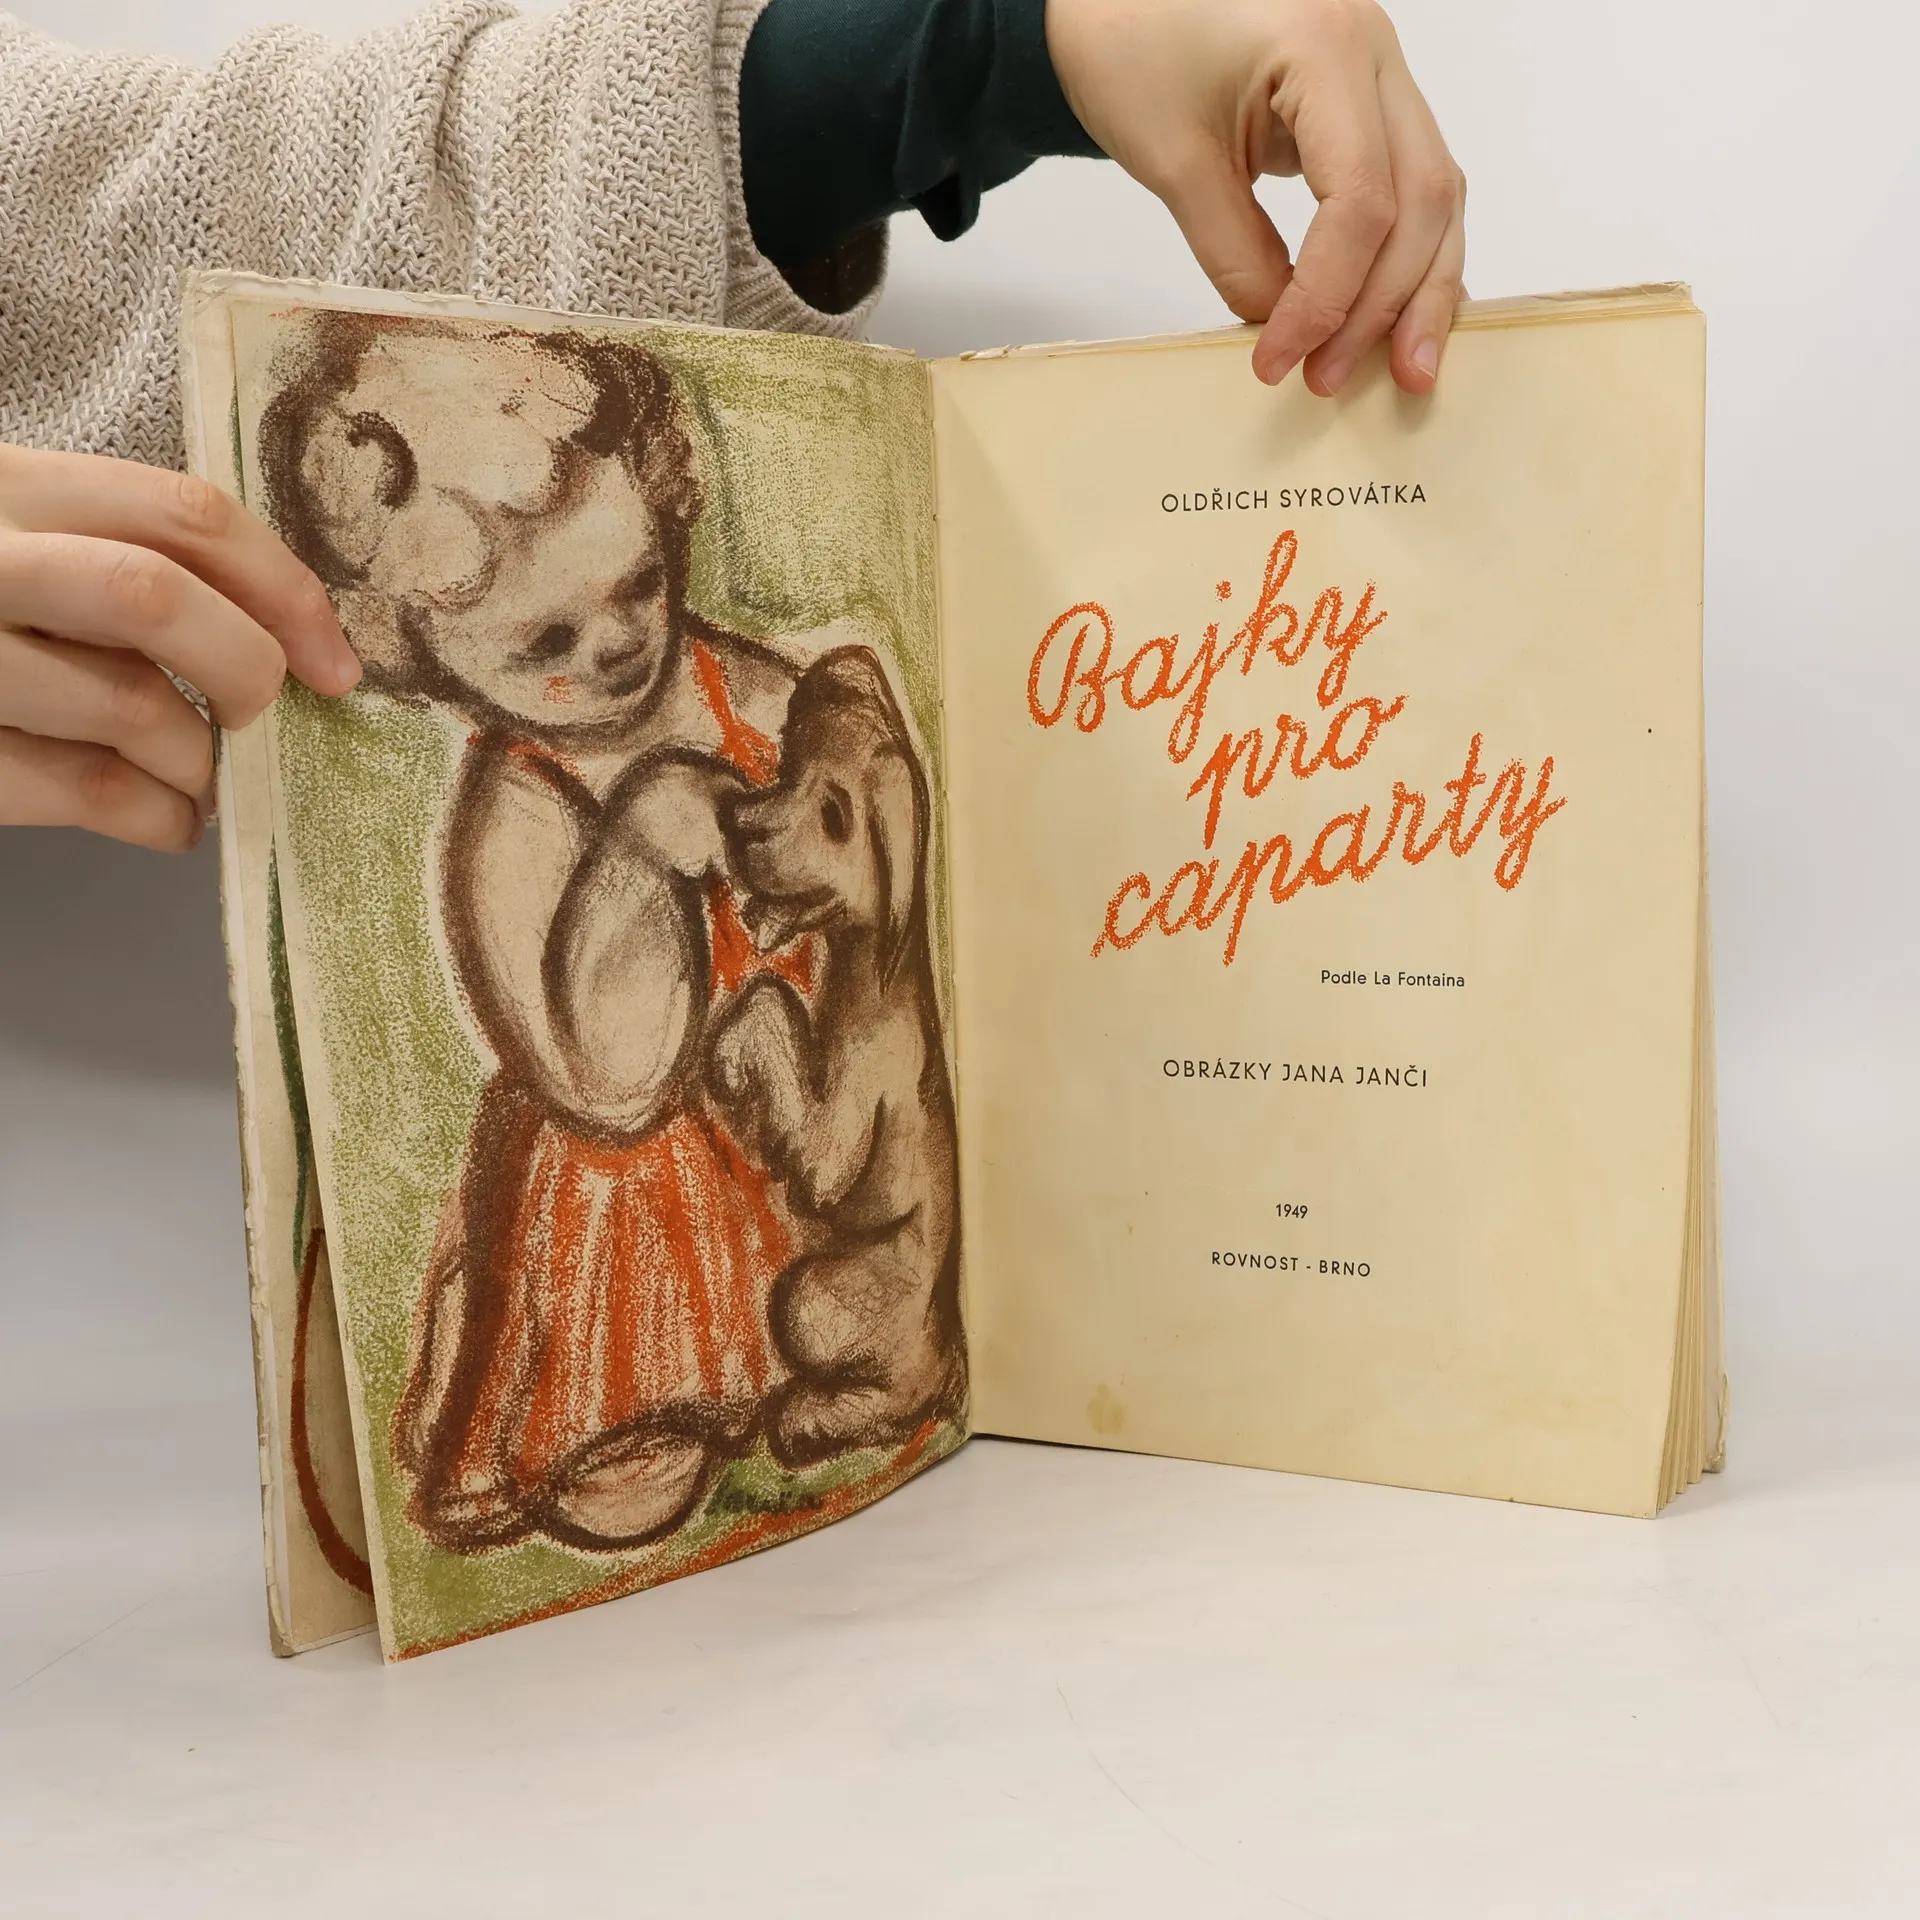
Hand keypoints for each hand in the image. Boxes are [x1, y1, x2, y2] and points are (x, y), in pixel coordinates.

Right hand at [0, 443, 360, 850]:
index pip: (182, 510)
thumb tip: (283, 643)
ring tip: (203, 781)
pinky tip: (167, 823)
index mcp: (6, 483)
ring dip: (202, 763)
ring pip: (133, 706)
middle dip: (245, 672)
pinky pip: (86, 789)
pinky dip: (159, 817)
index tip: (335, 663)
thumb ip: (112, 559)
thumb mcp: (17, 543)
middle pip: (157, 598)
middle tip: (261, 718)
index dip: (285, 590)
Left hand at [1046, 0, 1465, 392]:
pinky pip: (1411, 181)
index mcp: (1326, 49)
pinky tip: (1397, 314)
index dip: (1328, 298)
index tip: (1281, 358)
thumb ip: (1234, 250)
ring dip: (1418, 288)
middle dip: (1387, 304)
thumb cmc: (1130, 40)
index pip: (1361, 202)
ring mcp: (1380, 70)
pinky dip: (1407, 252)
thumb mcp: (1173, 160)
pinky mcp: (1368, 98)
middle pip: (1422, 199)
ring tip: (1399, 370)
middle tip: (1332, 378)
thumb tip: (1285, 326)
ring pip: (1435, 193)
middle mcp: (1375, 51)